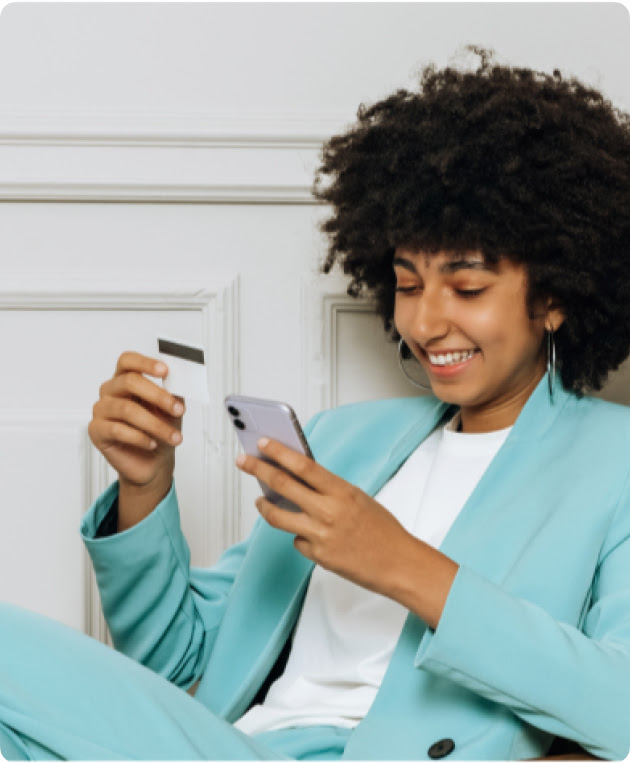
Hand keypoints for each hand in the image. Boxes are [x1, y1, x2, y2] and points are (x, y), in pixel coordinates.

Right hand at [88, 352, 184, 527]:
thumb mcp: (172, 408)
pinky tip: (152, 443)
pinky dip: (140, 438)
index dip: (145, 363)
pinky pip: (118, 430)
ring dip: (155, 424)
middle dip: (158, 396)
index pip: (128, 361)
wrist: (153, 462)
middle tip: (178, 410)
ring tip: (172, 436)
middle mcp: (111, 391)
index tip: (165, 371)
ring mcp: (101, 410)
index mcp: (125, 379)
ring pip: (127, 409)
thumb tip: (181, 379)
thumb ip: (174, 391)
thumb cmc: (159, 430)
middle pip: (128, 382)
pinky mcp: (96, 431)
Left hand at [236, 437, 458, 628]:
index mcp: (341, 491)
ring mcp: (320, 535)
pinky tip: (311, 536)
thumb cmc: (383, 529)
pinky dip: (300, 536)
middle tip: (243, 461)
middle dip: (258, 469)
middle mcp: (327, 511)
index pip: (302, 465)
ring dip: (264, 506)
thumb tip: (299, 478)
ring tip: (260, 501)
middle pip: (282, 485)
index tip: (263, 443)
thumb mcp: (358, 498)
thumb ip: (329, 490)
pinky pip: (297, 541)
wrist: (399, 563)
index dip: (279, 452)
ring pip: (277, 516)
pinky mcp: (317, 556)